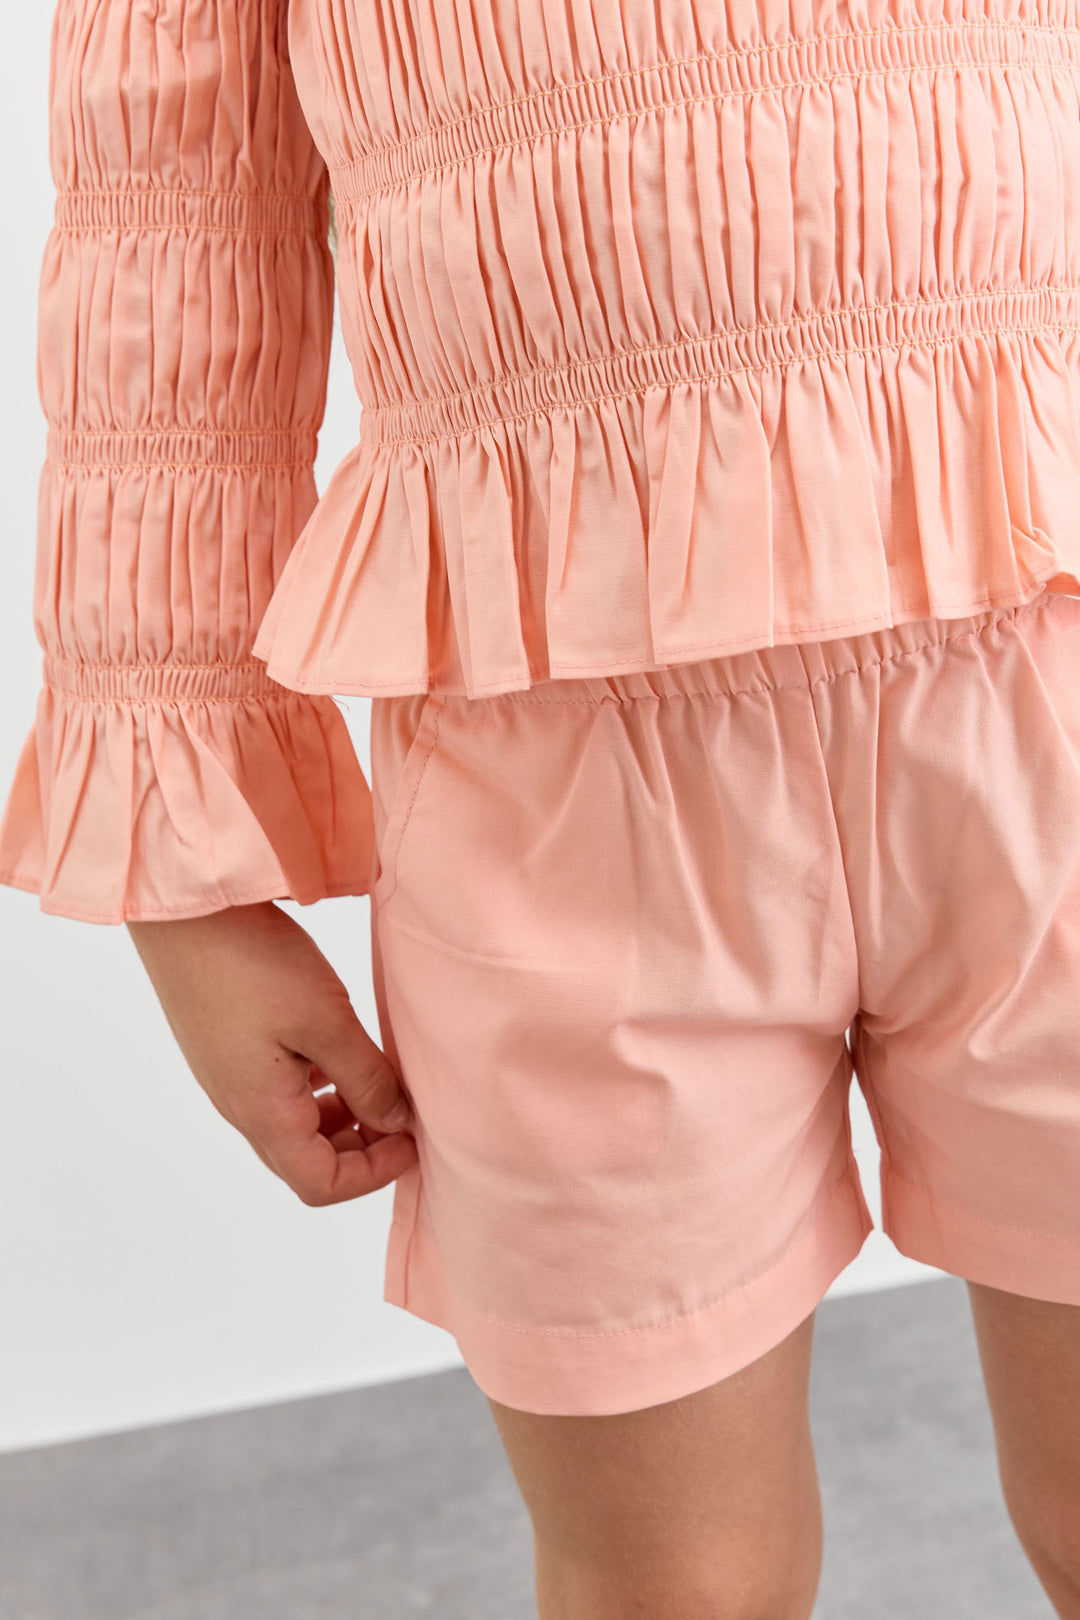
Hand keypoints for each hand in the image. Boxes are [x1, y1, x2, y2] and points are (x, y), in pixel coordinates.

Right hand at [125, 900, 417, 1204]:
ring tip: (378, 1078)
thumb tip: (398, 1122)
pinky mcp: (227, 1049)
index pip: (320, 1185)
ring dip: (340, 1117)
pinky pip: (278, 1092)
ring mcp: (229, 1079)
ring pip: (293, 1125)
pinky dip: (318, 1087)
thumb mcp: (328, 1020)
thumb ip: (367, 1078)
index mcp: (263, 1113)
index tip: (412, 1139)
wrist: (187, 911)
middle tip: (402, 1110)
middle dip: (362, 1149)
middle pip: (306, 1161)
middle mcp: (241, 1108)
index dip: (374, 1174)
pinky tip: (339, 1050)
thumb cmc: (252, 963)